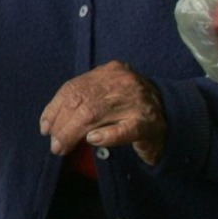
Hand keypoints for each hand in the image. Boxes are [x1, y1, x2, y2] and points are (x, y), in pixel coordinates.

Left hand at [39, 61, 166, 165]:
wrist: (172, 120)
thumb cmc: (130, 111)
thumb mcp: (106, 98)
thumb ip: (82, 101)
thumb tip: (48, 123)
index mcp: (112, 71)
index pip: (75, 87)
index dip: (55, 108)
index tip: (45, 127)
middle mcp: (125, 81)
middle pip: (83, 101)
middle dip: (62, 124)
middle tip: (54, 144)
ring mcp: (139, 101)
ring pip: (96, 114)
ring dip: (74, 133)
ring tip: (63, 147)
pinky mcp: (149, 123)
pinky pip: (125, 129)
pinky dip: (106, 135)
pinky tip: (93, 140)